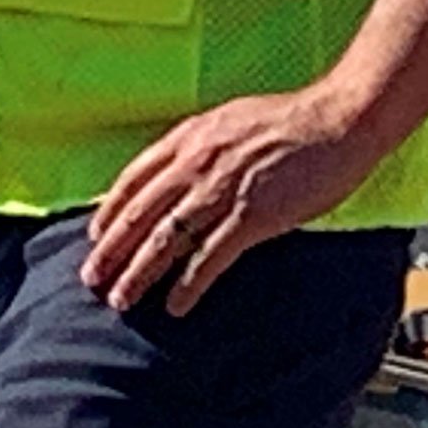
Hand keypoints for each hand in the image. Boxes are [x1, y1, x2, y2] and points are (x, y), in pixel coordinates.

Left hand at [81, 85, 382, 316]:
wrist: (336, 121)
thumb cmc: (289, 121)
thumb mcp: (228, 121)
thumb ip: (198, 145)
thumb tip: (176, 169)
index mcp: (190, 137)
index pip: (134, 179)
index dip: (109, 212)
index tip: (94, 238)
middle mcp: (197, 162)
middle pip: (141, 214)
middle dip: (111, 251)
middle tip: (91, 280)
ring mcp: (223, 190)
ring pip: (166, 239)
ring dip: (139, 274)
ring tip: (121, 300)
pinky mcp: (253, 217)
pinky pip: (210, 257)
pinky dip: (188, 285)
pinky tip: (175, 306)